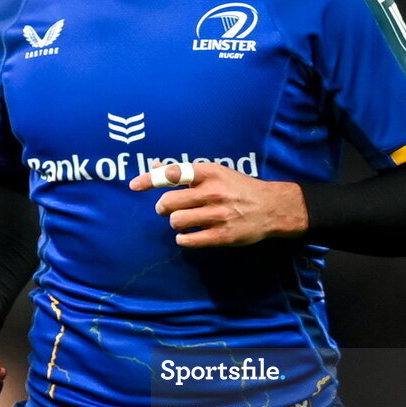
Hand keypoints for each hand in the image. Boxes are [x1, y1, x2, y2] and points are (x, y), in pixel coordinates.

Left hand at [129, 161, 308, 247]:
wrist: (272, 207)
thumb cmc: (238, 188)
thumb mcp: (214, 173)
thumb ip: (184, 172)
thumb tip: (155, 166)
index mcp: (210, 173)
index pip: (172, 173)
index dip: (149, 179)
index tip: (134, 185)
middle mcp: (213, 192)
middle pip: (168, 202)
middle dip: (163, 207)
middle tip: (168, 209)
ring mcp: (218, 215)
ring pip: (176, 221)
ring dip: (175, 222)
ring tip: (184, 220)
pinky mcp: (222, 236)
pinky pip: (188, 240)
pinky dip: (183, 238)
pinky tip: (190, 234)